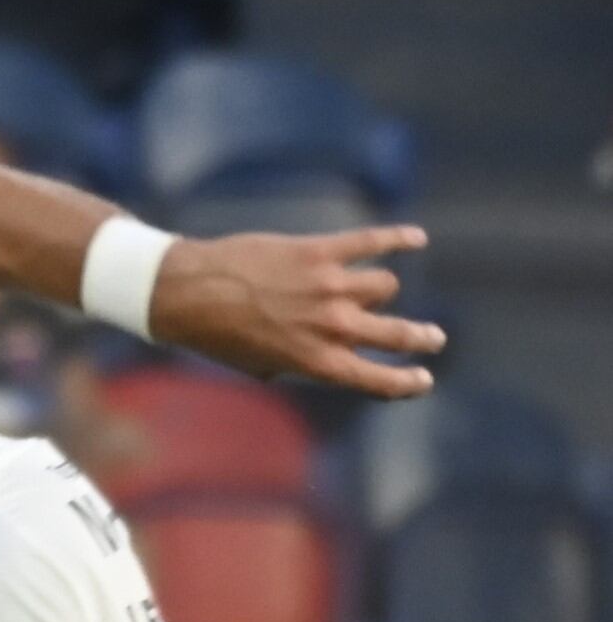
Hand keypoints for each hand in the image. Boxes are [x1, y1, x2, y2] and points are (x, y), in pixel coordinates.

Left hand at [151, 223, 442, 397]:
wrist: (187, 292)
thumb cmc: (215, 334)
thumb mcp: (258, 363)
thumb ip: (298, 363)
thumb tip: (325, 358)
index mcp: (314, 360)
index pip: (375, 378)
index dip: (405, 382)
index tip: (424, 379)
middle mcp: (330, 326)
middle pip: (395, 332)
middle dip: (420, 338)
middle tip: (434, 339)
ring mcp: (329, 287)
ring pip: (383, 286)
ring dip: (379, 290)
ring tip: (373, 290)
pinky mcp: (320, 252)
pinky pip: (372, 241)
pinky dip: (398, 239)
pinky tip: (416, 238)